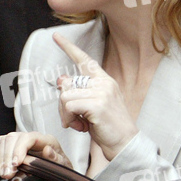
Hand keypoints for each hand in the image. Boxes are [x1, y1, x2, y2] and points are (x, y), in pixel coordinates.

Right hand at [0, 131, 72, 177]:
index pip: (29, 138)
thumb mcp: (63, 166)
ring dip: (2, 158)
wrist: (57, 171)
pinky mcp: (14, 146)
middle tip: (8, 173)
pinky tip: (2, 167)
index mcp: (46, 140)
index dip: (20, 149)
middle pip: (14, 138)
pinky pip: (2, 145)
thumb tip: (47, 151)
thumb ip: (56, 158)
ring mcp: (22, 140)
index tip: (16, 164)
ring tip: (5, 173)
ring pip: (6, 141)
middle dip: (8, 157)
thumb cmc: (59, 167)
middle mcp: (32, 137)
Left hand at [53, 33, 137, 161]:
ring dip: (66, 115)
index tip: (55, 36)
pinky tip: (81, 127)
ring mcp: (102, 92)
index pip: (84, 60)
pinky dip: (69, 119)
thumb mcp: (91, 106)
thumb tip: (61, 79)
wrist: (125, 144)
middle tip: (77, 119)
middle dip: (63, 105)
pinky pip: (68, 106)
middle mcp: (104, 83)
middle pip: (67, 84)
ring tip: (80, 124)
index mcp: (104, 81)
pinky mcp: (97, 104)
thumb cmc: (108, 127)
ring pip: (65, 96)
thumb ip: (78, 93)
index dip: (68, 47)